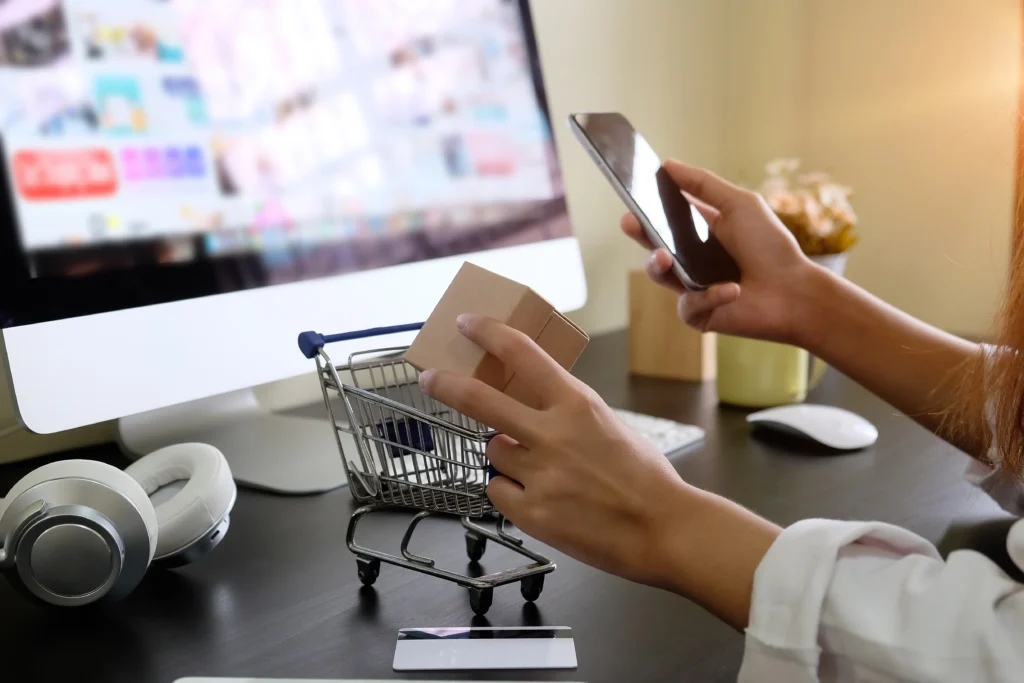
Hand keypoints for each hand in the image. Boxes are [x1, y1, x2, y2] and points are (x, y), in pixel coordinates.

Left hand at [418, 315, 780, 628]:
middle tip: (429, 377)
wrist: (664, 530)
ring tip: (545, 472)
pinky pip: (498, 491)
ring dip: (507, 456)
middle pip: (480, 400)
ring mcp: (538, 475)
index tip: (468, 324)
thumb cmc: (646, 478)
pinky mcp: (531, 512)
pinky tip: (540, 499)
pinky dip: (511, 492)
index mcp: (577, 404)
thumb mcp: (610, 424)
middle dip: (447, 385)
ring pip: (495, 452)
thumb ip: (569, 412)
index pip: (522, 354)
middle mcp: (552, 434)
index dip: (488, 334)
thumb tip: (534, 407)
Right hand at [622, 159, 817, 343]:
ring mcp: (693, 287)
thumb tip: (668, 164)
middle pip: (654, 244)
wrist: (794, 292)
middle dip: (639, 234)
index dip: (647, 209)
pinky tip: (732, 290)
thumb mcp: (739, 204)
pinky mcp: (699, 314)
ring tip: (663, 258)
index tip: (633, 198)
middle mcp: (693, 260)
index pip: (665, 218)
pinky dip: (709, 296)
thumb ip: (703, 184)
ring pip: (660, 275)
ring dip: (657, 266)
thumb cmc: (771, 246)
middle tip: (629, 223)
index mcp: (700, 232)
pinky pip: (688, 305)